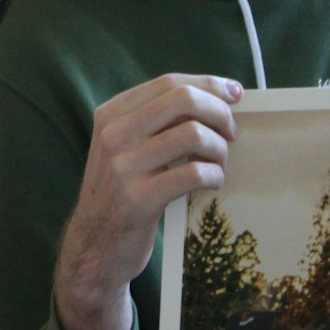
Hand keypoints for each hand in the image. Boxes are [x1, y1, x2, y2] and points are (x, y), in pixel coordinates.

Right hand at [54, 74, 240, 329]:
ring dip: (219, 148)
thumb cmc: (121, 193)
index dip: (208, 84)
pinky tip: (212, 183)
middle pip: (182, 101)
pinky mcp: (139, 199)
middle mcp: (113, 136)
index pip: (167, 83)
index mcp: (110, 116)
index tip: (234, 93)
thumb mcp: (124, 148)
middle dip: (219, 112)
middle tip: (230, 132)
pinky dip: (214, 176)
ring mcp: (123, 167)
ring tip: (219, 163)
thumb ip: (156, 122)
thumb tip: (217, 98)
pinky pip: (194, 173)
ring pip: (192, 134)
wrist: (95, 246)